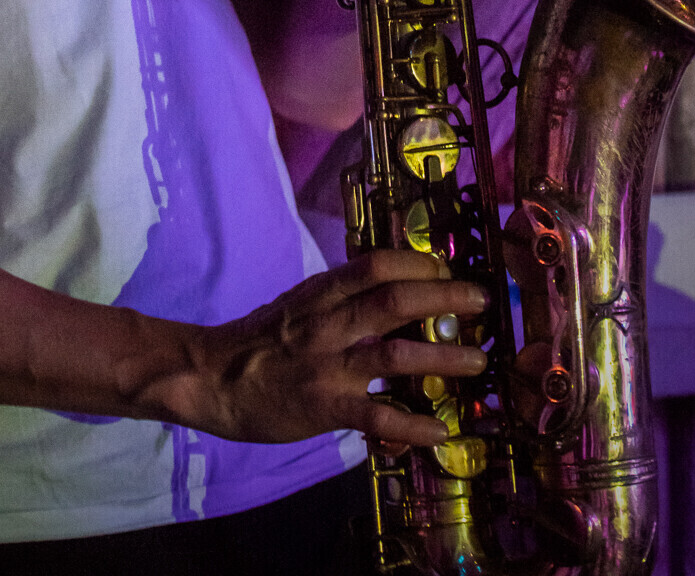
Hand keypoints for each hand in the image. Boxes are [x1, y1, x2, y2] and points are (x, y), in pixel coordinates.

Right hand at [173, 251, 487, 451]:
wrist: (212, 377)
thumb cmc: (259, 339)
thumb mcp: (298, 303)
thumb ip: (339, 297)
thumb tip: (388, 287)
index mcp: (321, 294)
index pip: (375, 265)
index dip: (416, 263)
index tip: (447, 268)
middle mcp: (328, 323)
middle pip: (393, 301)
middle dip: (444, 299)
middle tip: (482, 302)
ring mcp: (327, 365)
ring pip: (393, 355)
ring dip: (442, 358)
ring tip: (477, 362)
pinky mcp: (323, 406)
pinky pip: (374, 414)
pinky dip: (410, 424)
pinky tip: (438, 431)